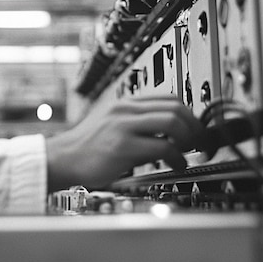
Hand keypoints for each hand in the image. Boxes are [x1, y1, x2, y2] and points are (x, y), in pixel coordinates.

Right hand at [45, 95, 207, 191]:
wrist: (63, 159)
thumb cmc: (88, 147)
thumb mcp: (112, 124)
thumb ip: (136, 123)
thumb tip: (169, 131)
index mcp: (125, 103)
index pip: (168, 97)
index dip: (189, 113)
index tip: (195, 128)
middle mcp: (125, 110)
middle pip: (175, 107)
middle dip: (194, 126)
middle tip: (199, 141)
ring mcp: (123, 126)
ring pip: (172, 122)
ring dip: (189, 138)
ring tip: (189, 151)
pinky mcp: (123, 146)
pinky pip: (162, 147)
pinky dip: (177, 157)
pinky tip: (176, 164)